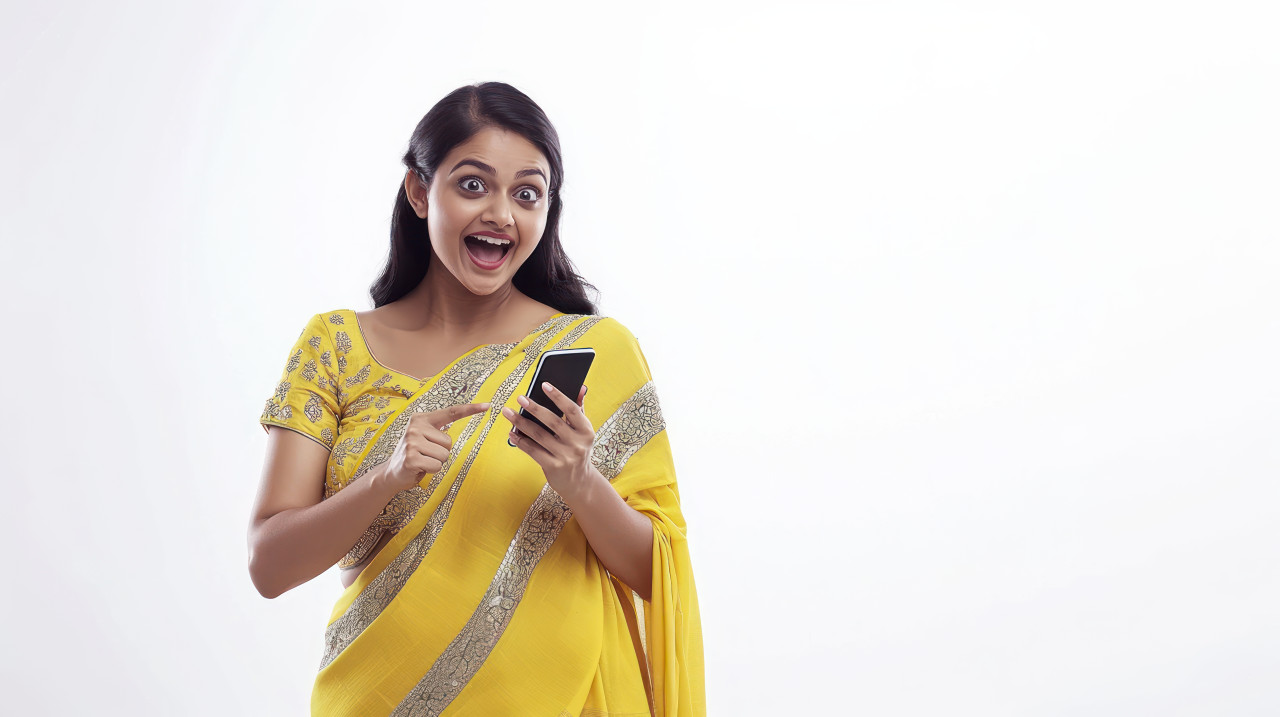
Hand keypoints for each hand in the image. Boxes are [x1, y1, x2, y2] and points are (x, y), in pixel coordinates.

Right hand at [378, 402, 491, 493]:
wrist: (392, 472)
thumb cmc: (415, 454)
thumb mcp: (424, 437)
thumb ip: (438, 431)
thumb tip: (452, 430)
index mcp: (421, 419)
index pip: (451, 413)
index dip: (470, 409)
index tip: (487, 406)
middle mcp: (415, 427)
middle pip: (449, 442)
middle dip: (442, 452)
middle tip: (426, 455)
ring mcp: (412, 442)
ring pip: (444, 455)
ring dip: (436, 462)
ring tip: (423, 461)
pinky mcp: (411, 458)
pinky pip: (437, 466)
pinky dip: (431, 471)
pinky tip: (420, 468)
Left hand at [502, 383, 600, 502]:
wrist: (578, 481)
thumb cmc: (578, 449)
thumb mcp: (582, 431)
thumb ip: (579, 409)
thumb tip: (580, 387)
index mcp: (586, 430)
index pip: (572, 409)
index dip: (558, 396)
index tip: (544, 385)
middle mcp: (578, 443)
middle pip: (553, 421)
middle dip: (534, 408)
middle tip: (520, 398)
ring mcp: (565, 456)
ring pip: (539, 435)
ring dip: (521, 423)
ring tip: (508, 413)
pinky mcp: (553, 467)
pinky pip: (533, 450)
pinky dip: (521, 441)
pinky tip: (512, 433)